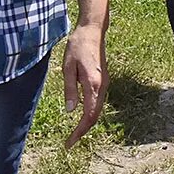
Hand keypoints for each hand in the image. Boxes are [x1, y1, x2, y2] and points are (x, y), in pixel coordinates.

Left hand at [62, 24, 107, 146]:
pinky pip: (98, 103)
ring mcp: (105, 84)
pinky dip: (90, 114)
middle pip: (95, 116)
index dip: (79, 131)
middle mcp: (102, 86)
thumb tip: (71, 111)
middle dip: (83, 131)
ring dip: (87, 124)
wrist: (93, 31)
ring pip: (98, 110)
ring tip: (74, 134)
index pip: (88, 115)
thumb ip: (70, 89)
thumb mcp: (68, 68)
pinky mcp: (103, 81)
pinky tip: (81, 117)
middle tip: (69, 142)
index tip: (69, 142)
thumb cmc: (78, 46)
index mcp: (93, 84)